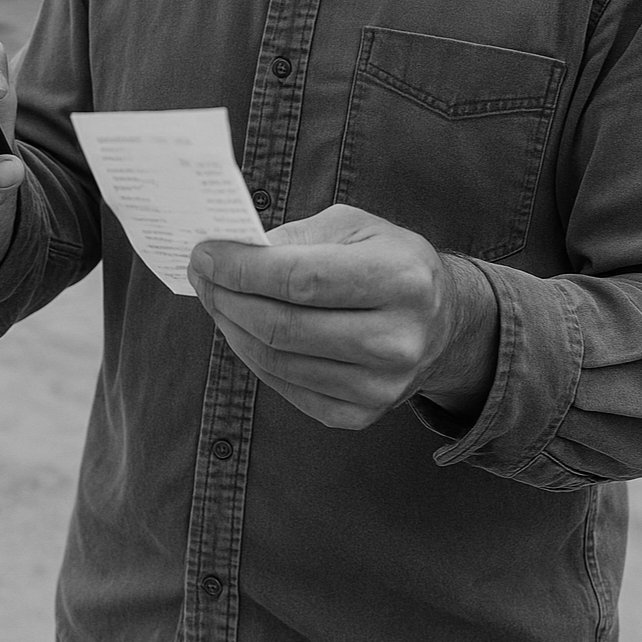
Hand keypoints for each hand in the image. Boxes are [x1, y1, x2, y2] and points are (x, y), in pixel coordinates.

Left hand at [187, 204, 497, 429]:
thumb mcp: (354, 227)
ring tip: (215, 298)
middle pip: (283, 325)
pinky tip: (241, 330)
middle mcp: (398, 338)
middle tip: (201, 275)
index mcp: (402, 277)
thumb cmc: (388, 260)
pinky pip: (286, 388)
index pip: (300, 278)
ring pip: (277, 360)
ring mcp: (382, 386)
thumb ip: (296, 237)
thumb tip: (234, 251)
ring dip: (232, 327)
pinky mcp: (361, 415)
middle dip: (227, 297)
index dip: (241, 269)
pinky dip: (252, 357)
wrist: (441, 322)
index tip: (204, 253)